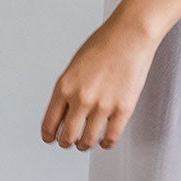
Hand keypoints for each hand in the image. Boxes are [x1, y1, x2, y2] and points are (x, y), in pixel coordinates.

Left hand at [41, 11, 158, 150]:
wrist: (130, 35)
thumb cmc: (104, 45)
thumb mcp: (75, 67)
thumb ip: (68, 91)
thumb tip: (65, 114)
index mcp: (64, 87)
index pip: (49, 123)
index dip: (49, 135)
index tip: (51, 138)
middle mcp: (81, 99)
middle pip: (68, 136)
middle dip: (67, 142)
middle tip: (70, 142)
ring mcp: (103, 106)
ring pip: (88, 141)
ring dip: (85, 145)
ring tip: (86, 143)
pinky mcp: (123, 109)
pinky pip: (111, 137)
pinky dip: (106, 144)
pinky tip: (105, 141)